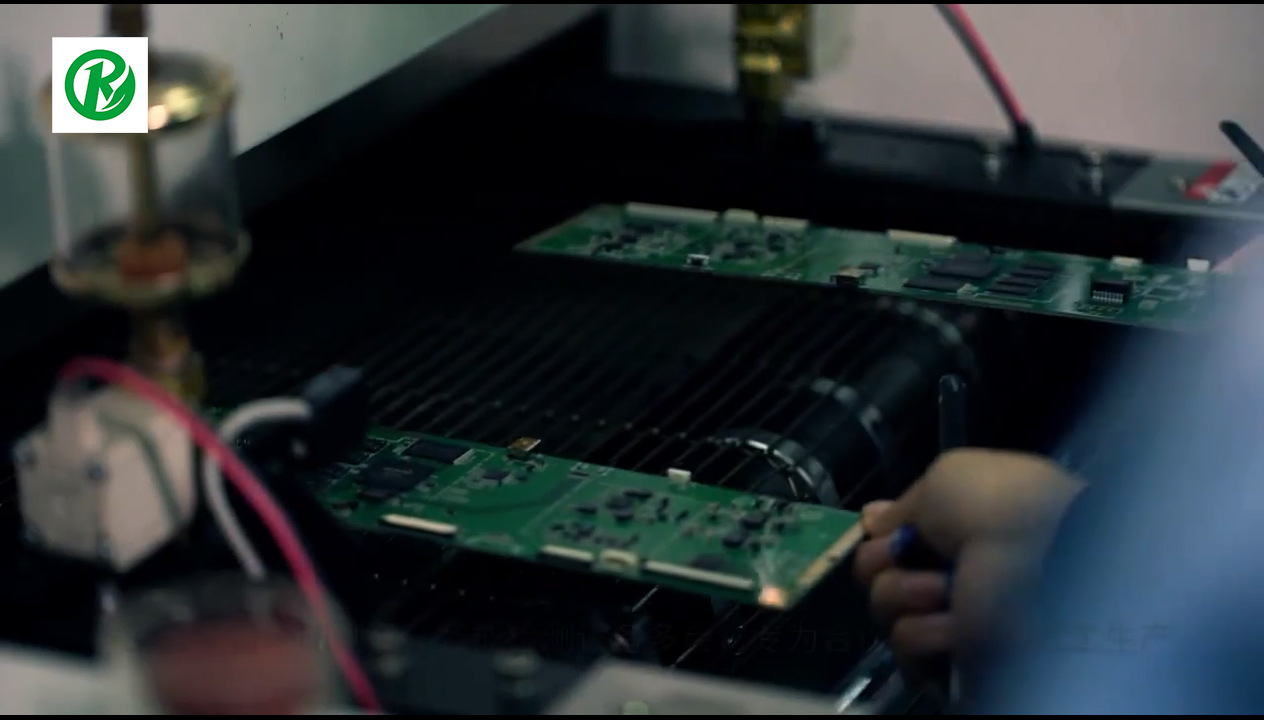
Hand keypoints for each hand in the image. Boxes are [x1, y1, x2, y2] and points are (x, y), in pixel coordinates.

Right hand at [853, 449, 1083, 658]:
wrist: (1040, 552)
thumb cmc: (993, 504)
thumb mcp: (942, 481)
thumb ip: (901, 507)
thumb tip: (870, 519)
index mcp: (943, 530)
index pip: (885, 542)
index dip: (878, 538)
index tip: (884, 530)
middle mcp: (940, 571)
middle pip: (873, 575)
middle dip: (880, 561)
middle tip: (903, 554)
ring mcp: (944, 616)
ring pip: (884, 609)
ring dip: (904, 592)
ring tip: (942, 588)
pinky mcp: (949, 655)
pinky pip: (907, 646)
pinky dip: (923, 630)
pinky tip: (952, 620)